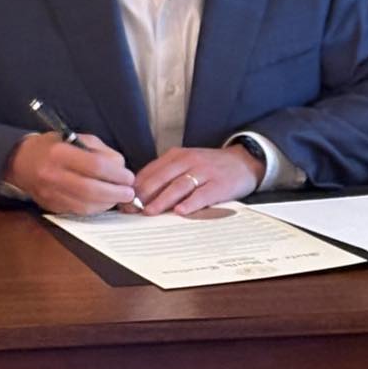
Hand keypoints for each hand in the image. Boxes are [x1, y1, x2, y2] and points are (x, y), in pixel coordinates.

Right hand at [4, 131, 135, 214]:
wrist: (21, 162)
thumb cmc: (53, 147)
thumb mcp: (77, 139)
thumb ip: (100, 152)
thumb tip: (121, 168)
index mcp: (60, 153)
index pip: (95, 166)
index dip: (116, 174)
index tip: (129, 177)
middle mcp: (53, 175)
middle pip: (91, 190)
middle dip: (115, 193)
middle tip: (129, 193)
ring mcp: (50, 193)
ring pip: (86, 205)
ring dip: (108, 204)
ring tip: (120, 198)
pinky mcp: (51, 206)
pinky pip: (78, 212)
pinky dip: (96, 209)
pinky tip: (104, 203)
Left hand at [131, 145, 263, 215]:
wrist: (244, 161)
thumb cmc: (210, 167)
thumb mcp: (186, 164)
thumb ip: (165, 176)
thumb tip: (138, 195)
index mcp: (176, 156)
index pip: (150, 172)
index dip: (136, 188)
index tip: (123, 203)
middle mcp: (188, 161)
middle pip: (161, 178)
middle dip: (144, 195)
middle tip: (132, 210)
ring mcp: (205, 172)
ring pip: (179, 186)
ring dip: (162, 199)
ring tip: (150, 212)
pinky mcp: (219, 184)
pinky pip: (203, 194)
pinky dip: (191, 203)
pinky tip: (180, 212)